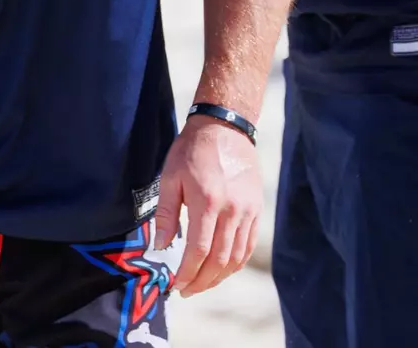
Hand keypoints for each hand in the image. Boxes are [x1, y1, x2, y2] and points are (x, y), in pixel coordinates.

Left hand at [153, 113, 260, 296]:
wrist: (226, 127)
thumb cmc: (192, 150)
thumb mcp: (170, 177)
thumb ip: (166, 215)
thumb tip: (161, 247)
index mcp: (208, 202)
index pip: (199, 251)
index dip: (187, 273)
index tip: (175, 285)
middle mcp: (232, 210)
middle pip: (219, 260)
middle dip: (201, 281)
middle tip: (186, 290)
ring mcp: (248, 211)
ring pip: (236, 257)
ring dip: (219, 277)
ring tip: (202, 283)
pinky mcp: (257, 209)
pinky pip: (249, 245)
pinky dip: (236, 262)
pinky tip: (222, 269)